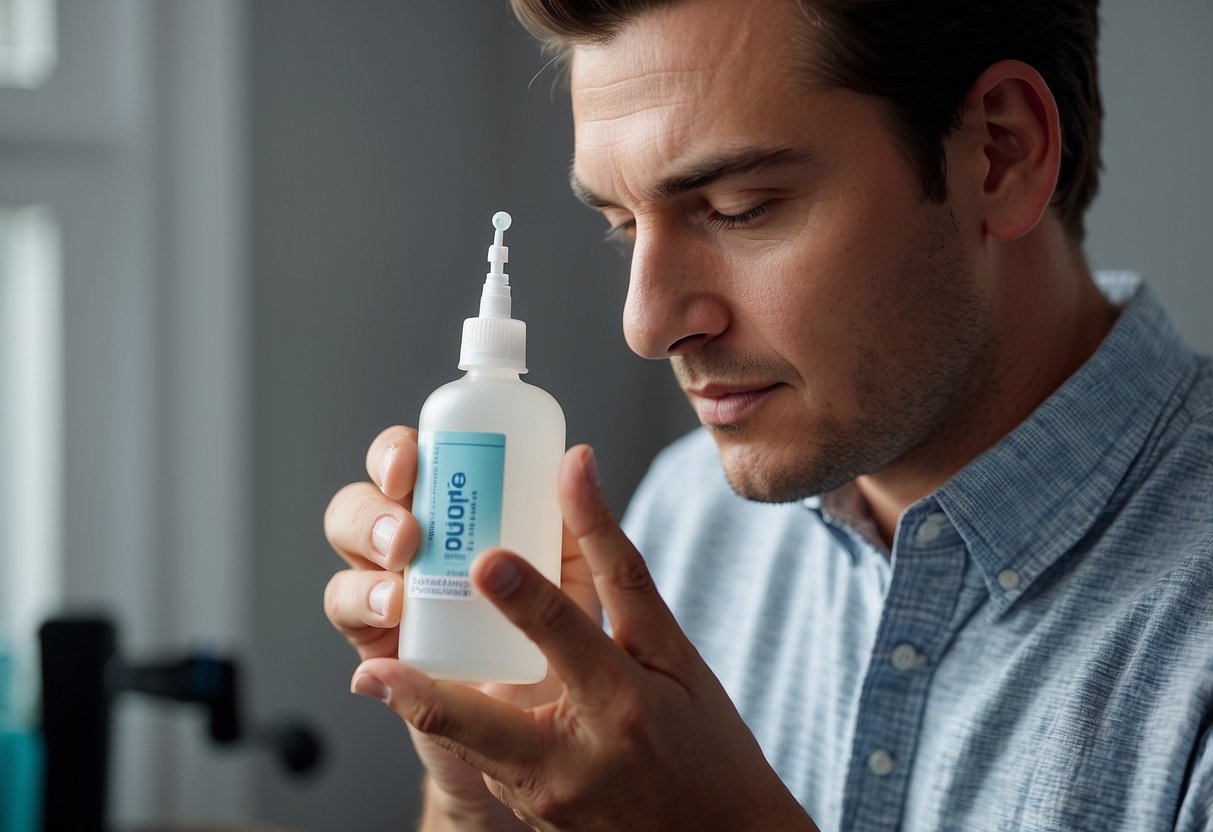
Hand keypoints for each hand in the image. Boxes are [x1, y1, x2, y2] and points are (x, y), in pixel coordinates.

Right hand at [324, 427, 600, 829]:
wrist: (557, 730)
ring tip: (401, 588)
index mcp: (461, 510)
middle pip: (366, 498)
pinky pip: (350, 613)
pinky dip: (364, 606)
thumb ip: (571, 522)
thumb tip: (576, 459)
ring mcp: (394, 589)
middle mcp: (418, 541)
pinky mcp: (384, 645)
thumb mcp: (580, 572)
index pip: (414, 462)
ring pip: (349, 550)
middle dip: (373, 508)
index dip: (398, 450)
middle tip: (407, 536)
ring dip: (365, 558)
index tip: (414, 458)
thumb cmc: (569, 641)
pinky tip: (394, 614)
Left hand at [350, 445, 816, 830]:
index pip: (568, 638)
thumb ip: (617, 568)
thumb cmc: (702, 736)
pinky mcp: (530, 813)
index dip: (526, 595)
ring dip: (423, 710)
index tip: (485, 559)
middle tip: (372, 668)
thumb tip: (576, 470)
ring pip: (469, 750)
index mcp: (624, 705)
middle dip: (423, 696)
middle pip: (484, 727)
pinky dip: (463, 727)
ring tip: (380, 676)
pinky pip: (486, 762)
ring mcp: (547, 799)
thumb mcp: (673, 653)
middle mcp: (579, 761)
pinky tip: (443, 694)